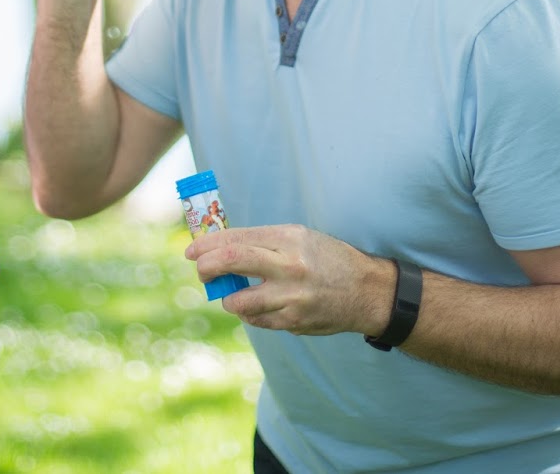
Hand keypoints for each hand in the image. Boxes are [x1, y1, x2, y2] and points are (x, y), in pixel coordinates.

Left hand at [186, 224, 392, 335]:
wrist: (367, 291)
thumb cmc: (326, 258)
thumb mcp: (300, 238)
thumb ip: (263, 242)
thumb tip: (219, 249)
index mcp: (289, 238)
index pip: (236, 239)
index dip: (207, 245)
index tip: (192, 251)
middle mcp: (289, 265)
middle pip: (231, 262)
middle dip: (206, 268)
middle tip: (200, 271)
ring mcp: (291, 297)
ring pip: (238, 301)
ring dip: (227, 298)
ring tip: (232, 294)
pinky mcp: (294, 322)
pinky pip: (256, 320)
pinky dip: (249, 313)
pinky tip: (255, 306)